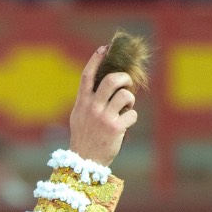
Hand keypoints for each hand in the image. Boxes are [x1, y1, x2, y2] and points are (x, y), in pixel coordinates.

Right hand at [68, 46, 138, 167]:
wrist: (84, 163)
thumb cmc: (84, 138)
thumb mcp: (79, 117)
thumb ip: (88, 101)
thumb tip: (105, 84)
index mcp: (82, 103)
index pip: (88, 76)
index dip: (96, 59)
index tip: (105, 49)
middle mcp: (92, 108)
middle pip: (112, 80)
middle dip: (124, 78)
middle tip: (127, 83)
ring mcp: (104, 118)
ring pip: (125, 95)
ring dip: (130, 98)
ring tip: (126, 106)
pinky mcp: (115, 128)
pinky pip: (132, 114)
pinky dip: (131, 118)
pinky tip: (125, 125)